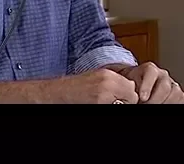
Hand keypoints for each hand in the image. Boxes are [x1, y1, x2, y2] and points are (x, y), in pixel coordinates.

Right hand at [0, 68, 139, 103]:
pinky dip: (111, 108)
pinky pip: (116, 107)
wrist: (51, 95)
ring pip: (127, 102)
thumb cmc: (70, 92)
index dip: (129, 97)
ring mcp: (104, 91)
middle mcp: (108, 80)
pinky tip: (96, 106)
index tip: (123, 101)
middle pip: (132, 94)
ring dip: (120, 105)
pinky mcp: (99, 102)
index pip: (132, 87)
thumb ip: (112, 85)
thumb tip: (129, 94)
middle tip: (114, 104)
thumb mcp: (94, 82)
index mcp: (107, 74)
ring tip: (102, 105)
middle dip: (127, 101)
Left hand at [118, 62, 183, 103]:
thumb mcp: (129, 84)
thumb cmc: (133, 85)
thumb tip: (129, 96)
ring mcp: (171, 82)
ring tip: (154, 106)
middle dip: (155, 99)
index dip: (147, 85)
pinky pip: (181, 97)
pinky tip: (163, 105)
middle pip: (164, 86)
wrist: (138, 85)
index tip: (142, 97)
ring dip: (165, 102)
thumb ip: (130, 88)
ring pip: (175, 92)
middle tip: (146, 105)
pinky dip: (173, 103)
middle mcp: (162, 74)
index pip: (151, 71)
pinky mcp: (177, 91)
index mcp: (149, 68)